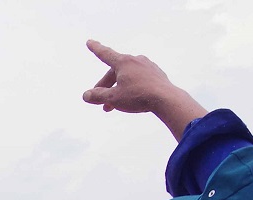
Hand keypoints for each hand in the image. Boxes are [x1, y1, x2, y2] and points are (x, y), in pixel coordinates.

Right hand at [81, 41, 205, 133]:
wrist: (166, 99)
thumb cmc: (138, 97)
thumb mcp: (113, 98)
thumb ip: (98, 96)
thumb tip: (86, 95)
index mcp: (123, 62)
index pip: (105, 54)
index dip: (95, 49)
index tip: (90, 42)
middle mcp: (135, 60)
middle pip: (114, 72)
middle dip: (106, 87)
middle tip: (101, 101)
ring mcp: (147, 66)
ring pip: (127, 76)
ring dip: (118, 89)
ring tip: (115, 105)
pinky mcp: (156, 73)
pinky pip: (139, 78)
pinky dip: (131, 87)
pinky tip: (132, 98)